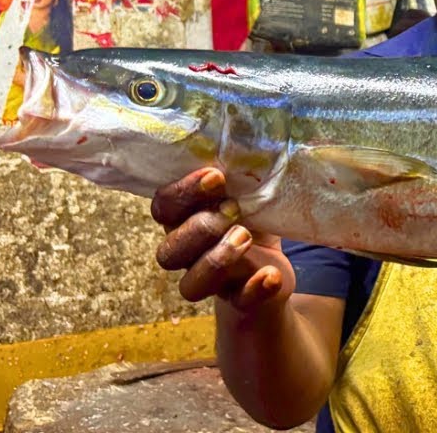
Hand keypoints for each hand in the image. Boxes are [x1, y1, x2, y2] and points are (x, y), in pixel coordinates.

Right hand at [151, 168, 294, 310]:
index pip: (164, 207)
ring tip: (245, 238)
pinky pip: (239, 302)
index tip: (215, 176)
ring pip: (190, 285)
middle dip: (199, 228)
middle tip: (233, 210)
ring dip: (216, 260)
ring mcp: (212, 281)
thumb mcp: (249, 192)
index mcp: (185, 219)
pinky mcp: (241, 299)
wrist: (273, 271)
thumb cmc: (254, 219)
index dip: (182, 193)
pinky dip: (255, 289)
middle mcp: (189, 254)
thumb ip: (242, 174)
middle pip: (169, 251)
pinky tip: (271, 275)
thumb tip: (250, 134)